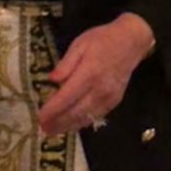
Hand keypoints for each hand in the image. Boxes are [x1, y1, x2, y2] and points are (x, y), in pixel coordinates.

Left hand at [37, 12, 155, 135]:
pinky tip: (71, 125)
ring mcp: (109, 97)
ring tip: (53, 131)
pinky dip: (82, 122)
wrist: (131, 41)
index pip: (67, 97)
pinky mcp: (115, 100)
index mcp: (89, 73)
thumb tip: (51, 79)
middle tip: (42, 129)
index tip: (39, 117)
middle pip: (76, 111)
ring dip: (68, 126)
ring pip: (86, 117)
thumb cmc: (102, 40)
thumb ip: (66, 64)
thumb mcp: (80, 44)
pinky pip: (97, 116)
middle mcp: (100, 89)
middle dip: (58, 122)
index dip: (52, 110)